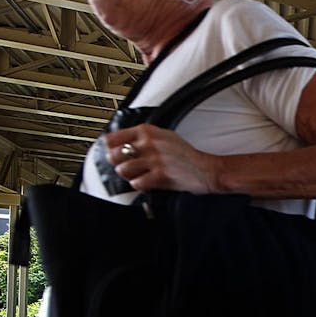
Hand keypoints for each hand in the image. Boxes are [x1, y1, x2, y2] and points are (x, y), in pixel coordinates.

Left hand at [104, 124, 219, 193]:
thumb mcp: (164, 135)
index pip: (113, 138)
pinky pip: (136, 183)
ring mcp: (154, 160)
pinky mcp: (159, 176)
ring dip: (128, 176)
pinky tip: (146, 182)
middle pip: (114, 155)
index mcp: (147, 131)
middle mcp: (149, 144)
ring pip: (123, 170)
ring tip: (137, 175)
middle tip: (125, 166)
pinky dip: (139, 185)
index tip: (113, 152)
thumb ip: (143, 136)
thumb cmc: (186, 155)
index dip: (110, 147)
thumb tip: (120, 143)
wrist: (206, 169)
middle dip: (117, 163)